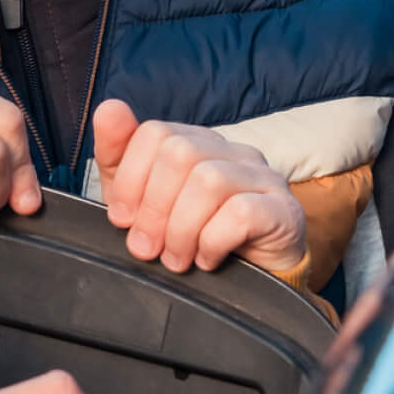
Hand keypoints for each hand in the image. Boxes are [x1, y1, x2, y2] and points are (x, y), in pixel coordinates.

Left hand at [90, 99, 307, 273]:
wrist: (252, 284)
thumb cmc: (192, 239)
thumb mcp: (142, 202)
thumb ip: (119, 158)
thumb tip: (108, 108)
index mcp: (195, 143)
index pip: (154, 133)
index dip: (129, 179)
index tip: (122, 219)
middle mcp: (230, 151)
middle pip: (179, 153)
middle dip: (153, 208)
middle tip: (147, 248)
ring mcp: (262, 176)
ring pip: (208, 181)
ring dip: (181, 230)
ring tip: (176, 259)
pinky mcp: (284, 209)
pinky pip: (241, 212)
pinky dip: (212, 241)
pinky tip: (206, 259)